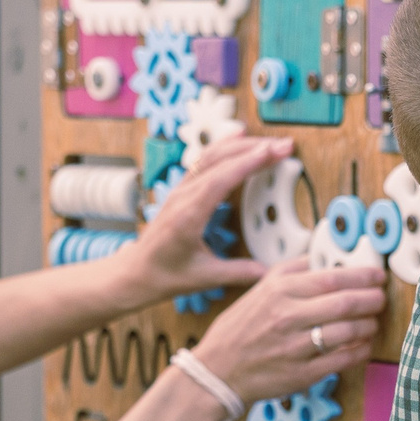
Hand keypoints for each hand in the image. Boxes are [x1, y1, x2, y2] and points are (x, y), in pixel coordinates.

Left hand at [119, 134, 291, 309]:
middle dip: (254, 148)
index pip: (221, 178)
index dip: (249, 162)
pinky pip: (205, 161)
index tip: (273, 152)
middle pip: (219, 159)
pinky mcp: (182, 191)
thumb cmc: (164, 275)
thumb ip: (239, 273)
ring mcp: (180, 190)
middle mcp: (182, 196)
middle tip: (284, 145)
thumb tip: (269, 271)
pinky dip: (226, 149)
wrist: (135, 272)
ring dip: (241, 145)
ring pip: (211, 155)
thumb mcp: (204, 278)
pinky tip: (240, 143)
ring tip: (270, 142)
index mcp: (188, 215)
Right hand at [191, 259, 385, 404]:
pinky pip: (343, 359)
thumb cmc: (240, 329)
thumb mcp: (260, 290)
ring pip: (348, 331)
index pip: (332, 277)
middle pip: (346, 303)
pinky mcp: (302, 373)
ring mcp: (296, 347)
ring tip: (373, 322)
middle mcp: (288, 317)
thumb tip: (324, 258)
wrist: (218, 371)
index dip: (362, 275)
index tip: (378, 275)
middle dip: (372, 299)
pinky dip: (360, 350)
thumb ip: (292, 271)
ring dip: (369, 325)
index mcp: (279, 291)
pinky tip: (363, 344)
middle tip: (381, 298)